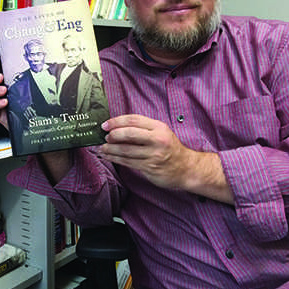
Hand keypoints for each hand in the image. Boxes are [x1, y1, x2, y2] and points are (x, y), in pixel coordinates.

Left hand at [100, 114, 232, 203]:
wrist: (187, 168)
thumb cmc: (170, 148)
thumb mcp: (160, 132)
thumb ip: (142, 128)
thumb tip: (116, 126)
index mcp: (159, 127)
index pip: (134, 120)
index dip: (117, 121)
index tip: (105, 124)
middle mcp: (157, 140)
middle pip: (129, 134)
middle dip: (113, 135)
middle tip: (105, 137)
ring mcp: (154, 155)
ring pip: (126, 150)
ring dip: (110, 149)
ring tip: (102, 148)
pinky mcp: (150, 167)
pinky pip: (128, 162)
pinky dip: (115, 159)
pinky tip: (108, 156)